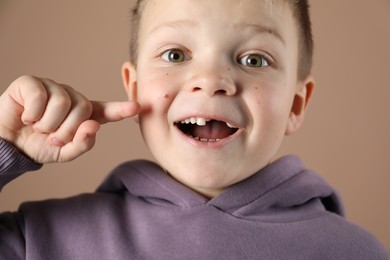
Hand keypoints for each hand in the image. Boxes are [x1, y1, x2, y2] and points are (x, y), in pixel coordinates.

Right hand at [0, 75, 139, 162]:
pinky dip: (33, 114)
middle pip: (83, 109)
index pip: (105, 110)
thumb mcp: (64, 152)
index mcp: (83, 114)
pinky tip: (27, 117)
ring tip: (38, 127)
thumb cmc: (39, 145)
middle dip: (66, 130)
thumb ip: (82, 144)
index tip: (138, 107)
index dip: (120, 109)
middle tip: (52, 138)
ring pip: (63, 102)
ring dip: (48, 124)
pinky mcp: (32, 83)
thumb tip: (94, 126)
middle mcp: (71, 98)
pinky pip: (41, 96)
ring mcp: (52, 88)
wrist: (9, 144)